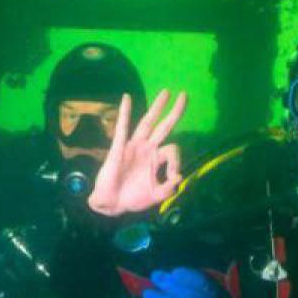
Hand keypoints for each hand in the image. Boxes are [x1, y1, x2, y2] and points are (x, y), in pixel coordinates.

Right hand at [87, 89, 186, 215]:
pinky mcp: (119, 148)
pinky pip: (122, 128)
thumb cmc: (133, 198)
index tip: (174, 177)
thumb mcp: (156, 195)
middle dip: (174, 112)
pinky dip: (124, 113)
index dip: (177, 162)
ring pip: (147, 123)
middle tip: (184, 95)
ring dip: (157, 107)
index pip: (173, 150)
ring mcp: (134, 146)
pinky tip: (127, 98)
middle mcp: (147, 148)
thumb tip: (180, 178)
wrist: (113, 204)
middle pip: (163, 126)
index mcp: (156, 159)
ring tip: (166, 93)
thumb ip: (169, 188)